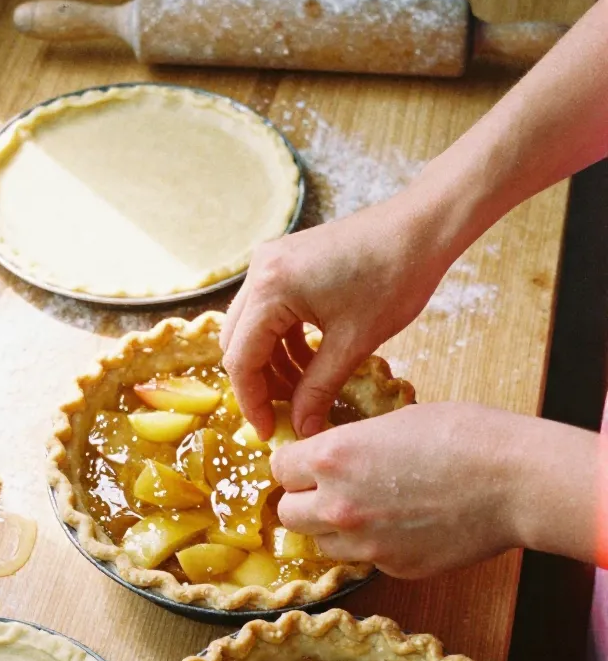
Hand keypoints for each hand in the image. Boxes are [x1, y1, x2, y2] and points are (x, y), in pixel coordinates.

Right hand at [220, 188, 452, 440]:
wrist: (421, 228)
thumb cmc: (394, 278)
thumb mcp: (353, 343)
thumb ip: (318, 389)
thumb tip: (301, 429)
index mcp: (270, 289)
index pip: (240, 359)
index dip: (252, 402)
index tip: (269, 432)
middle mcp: (259, 271)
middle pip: (237, 343)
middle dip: (259, 383)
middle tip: (286, 414)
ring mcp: (270, 263)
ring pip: (252, 329)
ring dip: (272, 363)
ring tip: (304, 391)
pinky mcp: (285, 263)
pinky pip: (270, 312)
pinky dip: (284, 342)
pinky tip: (311, 362)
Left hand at [271, 402, 597, 577]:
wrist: (515, 482)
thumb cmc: (464, 436)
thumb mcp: (394, 421)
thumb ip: (351, 444)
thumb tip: (332, 457)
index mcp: (333, 458)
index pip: (279, 468)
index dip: (294, 463)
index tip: (308, 461)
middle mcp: (338, 505)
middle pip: (288, 513)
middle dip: (303, 499)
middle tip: (328, 487)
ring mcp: (365, 544)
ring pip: (321, 543)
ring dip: (332, 527)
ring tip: (368, 507)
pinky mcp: (393, 568)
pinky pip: (363, 559)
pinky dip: (371, 545)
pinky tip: (401, 524)